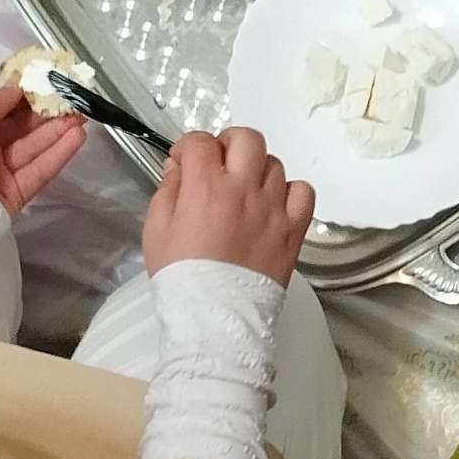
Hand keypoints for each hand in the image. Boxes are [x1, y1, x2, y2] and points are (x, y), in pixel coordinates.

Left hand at [0, 83, 84, 216]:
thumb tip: (18, 88)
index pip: (0, 109)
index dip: (25, 97)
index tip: (48, 84)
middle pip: (21, 127)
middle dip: (47, 113)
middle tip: (73, 99)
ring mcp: (1, 173)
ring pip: (34, 147)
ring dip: (59, 130)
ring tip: (82, 115)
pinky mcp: (17, 193)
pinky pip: (40, 170)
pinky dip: (59, 153)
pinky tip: (77, 137)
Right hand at [142, 128, 313, 284]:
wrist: (215, 320)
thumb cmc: (182, 279)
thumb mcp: (156, 231)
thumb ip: (167, 191)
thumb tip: (178, 168)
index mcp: (206, 187)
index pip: (200, 142)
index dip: (187, 146)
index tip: (183, 160)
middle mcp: (243, 190)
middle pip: (246, 138)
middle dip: (228, 143)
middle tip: (219, 162)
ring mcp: (273, 208)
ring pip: (274, 163)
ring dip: (256, 169)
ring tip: (244, 189)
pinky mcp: (293, 229)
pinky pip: (303, 192)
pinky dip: (289, 192)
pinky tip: (273, 205)